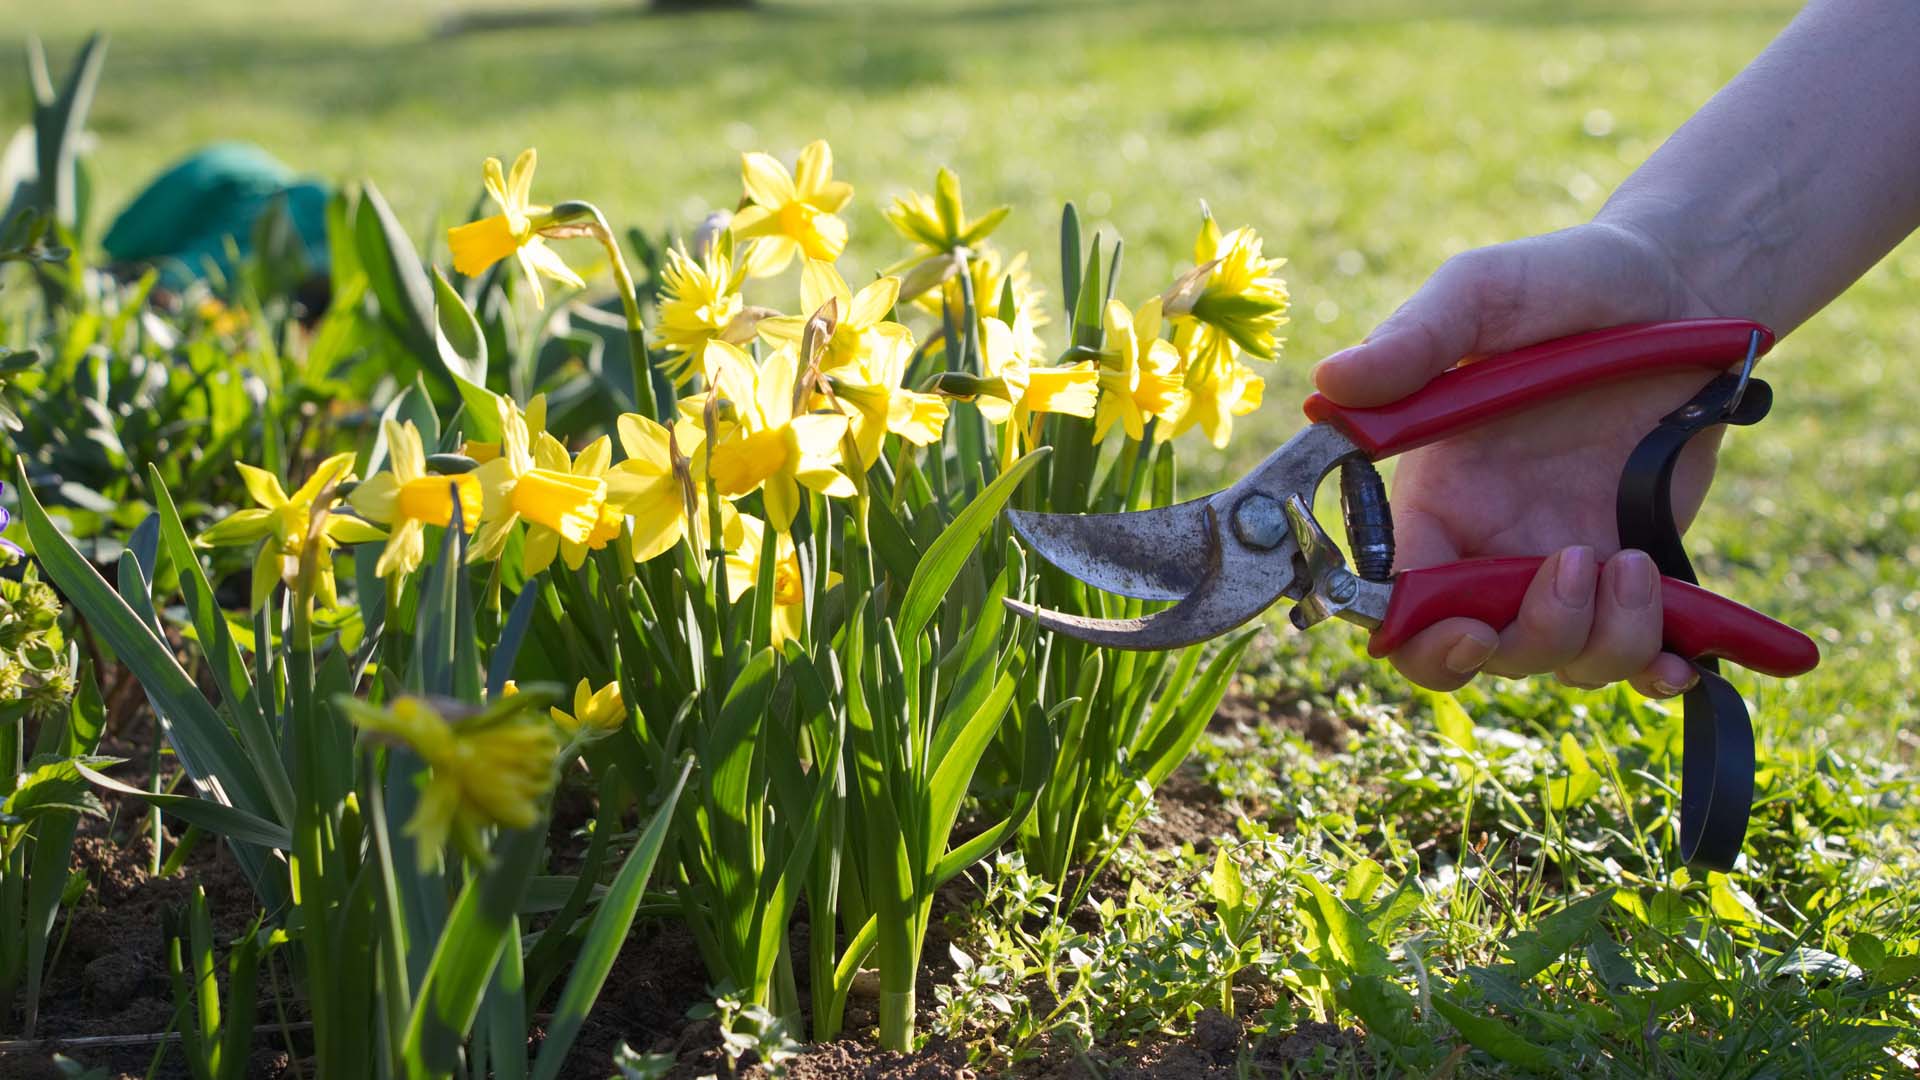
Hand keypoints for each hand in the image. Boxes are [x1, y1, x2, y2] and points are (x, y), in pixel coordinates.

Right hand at [1313, 223, 1725, 695]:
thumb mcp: (1483, 293)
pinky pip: (1639, 653)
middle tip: (1576, 568)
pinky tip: (1680, 657)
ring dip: (1601, 640)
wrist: (1684, 287)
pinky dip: (1656, 671)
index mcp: (1437, 496)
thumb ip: (1412, 341)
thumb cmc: (1567, 280)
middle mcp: (1494, 543)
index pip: (1400, 601)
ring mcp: (1569, 561)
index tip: (1465, 626)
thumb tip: (1328, 382)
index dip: (1422, 636)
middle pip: (1485, 651)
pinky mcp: (1641, 567)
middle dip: (1527, 640)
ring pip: (1563, 661)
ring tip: (1634, 565)